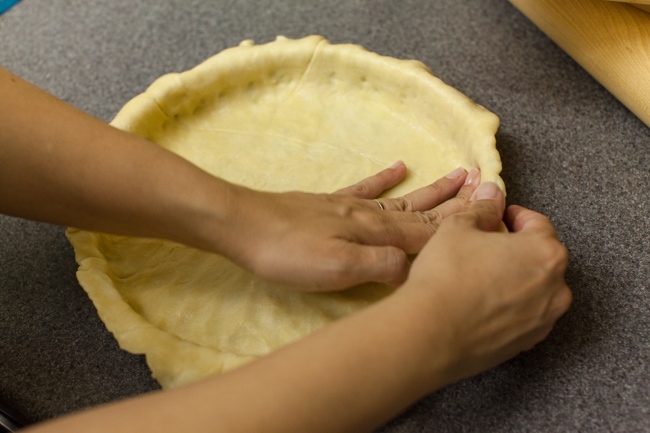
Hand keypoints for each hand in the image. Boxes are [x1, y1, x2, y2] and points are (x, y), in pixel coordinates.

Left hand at [217, 162, 480, 290]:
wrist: (244, 225)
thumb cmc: (288, 253)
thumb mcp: (337, 270)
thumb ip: (381, 266)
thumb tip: (416, 268)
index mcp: (376, 232)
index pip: (429, 234)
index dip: (462, 229)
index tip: (494, 221)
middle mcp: (370, 215)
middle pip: (422, 211)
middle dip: (457, 204)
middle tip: (489, 189)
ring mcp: (350, 206)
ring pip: (402, 198)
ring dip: (432, 190)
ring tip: (459, 175)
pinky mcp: (329, 203)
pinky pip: (366, 187)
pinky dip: (385, 178)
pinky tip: (399, 166)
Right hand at [399, 182, 571, 384]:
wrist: (431, 333)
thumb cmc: (447, 275)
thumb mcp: (458, 228)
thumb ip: (482, 208)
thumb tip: (492, 193)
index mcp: (545, 252)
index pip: (538, 223)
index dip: (515, 216)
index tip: (498, 216)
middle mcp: (556, 288)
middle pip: (542, 258)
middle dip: (518, 248)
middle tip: (488, 246)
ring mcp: (544, 320)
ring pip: (536, 289)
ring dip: (516, 278)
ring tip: (483, 277)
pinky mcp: (527, 343)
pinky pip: (525, 316)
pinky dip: (510, 306)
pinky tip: (482, 303)